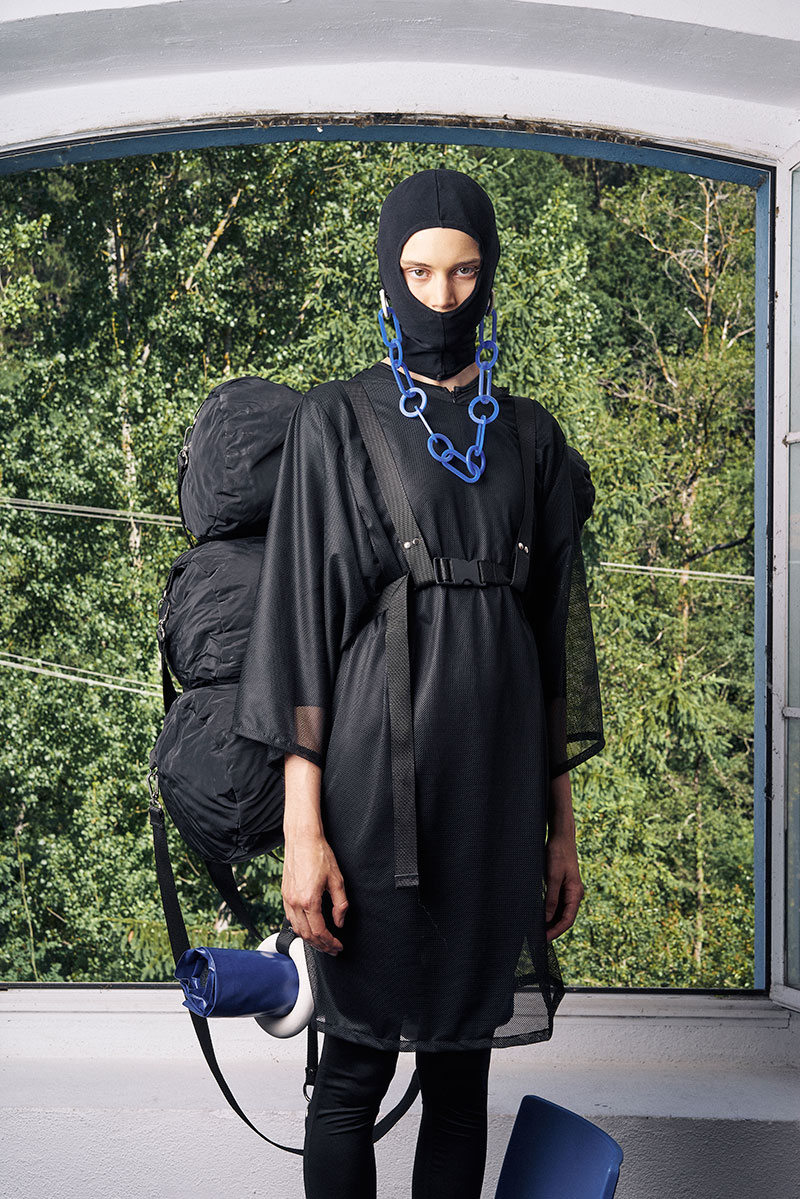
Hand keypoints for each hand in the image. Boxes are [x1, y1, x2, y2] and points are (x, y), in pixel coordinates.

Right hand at [282, 834, 347, 955]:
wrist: (302, 838)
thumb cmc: (319, 854)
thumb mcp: (337, 879)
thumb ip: (340, 904)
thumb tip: (339, 922)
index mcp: (309, 900)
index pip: (319, 932)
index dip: (330, 943)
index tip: (338, 946)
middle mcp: (295, 902)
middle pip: (307, 935)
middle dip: (321, 946)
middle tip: (332, 949)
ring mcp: (287, 899)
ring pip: (296, 929)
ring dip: (309, 939)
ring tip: (322, 942)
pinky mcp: (284, 894)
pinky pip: (290, 918)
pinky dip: (300, 928)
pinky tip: (308, 928)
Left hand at [544, 832, 584, 941]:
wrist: (561, 837)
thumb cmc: (558, 854)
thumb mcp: (552, 877)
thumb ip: (551, 898)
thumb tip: (547, 918)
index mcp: (575, 893)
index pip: (567, 920)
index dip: (556, 931)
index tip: (544, 940)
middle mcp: (574, 894)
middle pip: (564, 918)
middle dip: (552, 929)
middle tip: (537, 939)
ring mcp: (568, 891)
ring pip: (560, 912)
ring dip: (550, 921)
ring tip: (536, 930)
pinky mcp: (562, 886)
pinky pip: (556, 904)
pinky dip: (549, 911)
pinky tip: (538, 915)